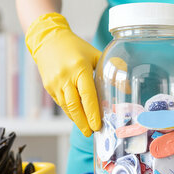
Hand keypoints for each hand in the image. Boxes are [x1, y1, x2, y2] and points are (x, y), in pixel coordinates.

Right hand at [26, 13, 101, 136]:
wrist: (47, 40)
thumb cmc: (74, 46)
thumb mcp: (94, 55)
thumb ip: (110, 70)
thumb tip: (126, 88)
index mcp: (79, 68)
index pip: (87, 95)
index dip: (92, 113)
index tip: (97, 125)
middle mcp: (65, 77)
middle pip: (75, 106)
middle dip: (83, 123)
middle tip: (92, 133)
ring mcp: (55, 83)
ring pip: (67, 108)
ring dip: (77, 119)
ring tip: (86, 128)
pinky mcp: (48, 87)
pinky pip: (61, 103)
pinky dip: (70, 111)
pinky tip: (77, 116)